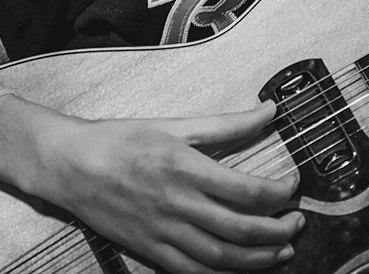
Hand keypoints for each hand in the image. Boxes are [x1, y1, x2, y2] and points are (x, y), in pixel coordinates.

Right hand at [0, 94, 302, 271]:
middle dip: (278, 231)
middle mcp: (177, 204)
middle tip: (299, 223)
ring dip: (258, 259)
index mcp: (187, 168)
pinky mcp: (149, 250)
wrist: (69, 165)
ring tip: (282, 252)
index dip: (281, 193)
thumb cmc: (122, 140)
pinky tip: (241, 268)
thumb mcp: (177, 124)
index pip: (249, 191)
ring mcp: (162, 232)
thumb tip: (269, 110)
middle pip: (241, 230)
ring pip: (220, 257)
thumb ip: (228, 124)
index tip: (294, 186)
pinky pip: (191, 271)